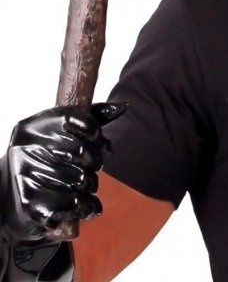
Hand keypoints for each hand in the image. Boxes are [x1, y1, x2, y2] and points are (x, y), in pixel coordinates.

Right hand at [1, 102, 126, 243]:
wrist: (17, 196)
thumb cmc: (51, 158)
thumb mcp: (68, 133)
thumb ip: (95, 117)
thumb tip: (123, 106)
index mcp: (37, 124)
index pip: (78, 120)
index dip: (95, 134)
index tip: (98, 142)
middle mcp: (27, 146)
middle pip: (80, 151)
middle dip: (94, 162)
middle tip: (91, 168)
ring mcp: (26, 174)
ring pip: (80, 180)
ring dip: (91, 187)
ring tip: (85, 187)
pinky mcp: (31, 202)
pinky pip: (73, 204)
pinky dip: (85, 207)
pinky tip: (80, 205)